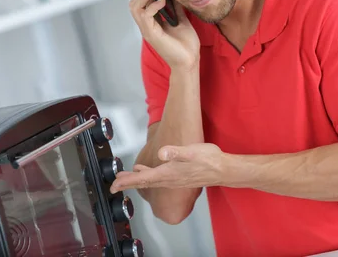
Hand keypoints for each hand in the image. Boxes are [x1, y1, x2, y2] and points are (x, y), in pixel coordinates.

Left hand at [110, 143, 224, 192]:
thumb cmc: (209, 160)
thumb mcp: (192, 152)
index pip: (143, 179)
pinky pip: (157, 178)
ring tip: (125, 177)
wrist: (223, 170)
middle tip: (114, 184)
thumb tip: (161, 153)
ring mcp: (173, 179)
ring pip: (150, 181)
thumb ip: (176, 153)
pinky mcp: (178, 177)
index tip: (114, 185)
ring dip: (136, 179)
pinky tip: (145, 169)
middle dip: (128, 182)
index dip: (127, 181)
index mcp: (168, 173)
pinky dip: (147, 175)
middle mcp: (168, 179)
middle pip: (143, 183)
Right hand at [129, 0, 199, 69]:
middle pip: (134, 2)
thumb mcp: (181, 20)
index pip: (142, 0)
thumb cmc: (186, 44)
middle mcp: (146, 25)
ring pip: (135, 7)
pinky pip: (144, 16)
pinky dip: (152, 6)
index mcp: (152, 21)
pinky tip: (163, 2)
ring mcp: (147, 30)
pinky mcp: (151, 34)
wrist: (190, 61)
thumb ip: (175, 7)